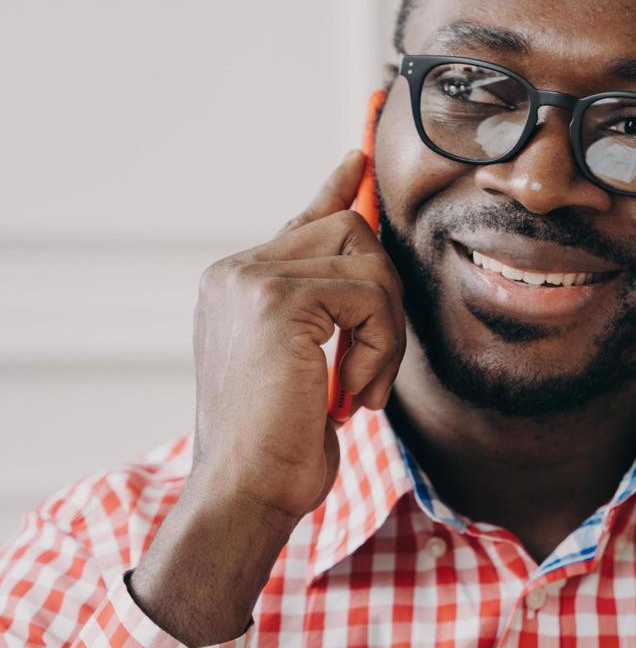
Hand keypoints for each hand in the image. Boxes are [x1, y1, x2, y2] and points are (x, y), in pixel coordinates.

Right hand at [189, 149, 406, 523]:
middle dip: (385, 299)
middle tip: (375, 365)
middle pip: (351, 233)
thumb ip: (326, 314)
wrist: (246, 488)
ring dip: (386, 330)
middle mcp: (237, 271)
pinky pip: (370, 296)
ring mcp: (253, 279)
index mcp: (236, 284)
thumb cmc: (279, 443)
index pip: (303, 222)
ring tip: (362, 386)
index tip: (357, 159)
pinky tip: (353, 391)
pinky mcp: (280, 301)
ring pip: (368, 261)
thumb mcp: (305, 365)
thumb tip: (367, 273)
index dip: (336, 190)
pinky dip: (381, 346)